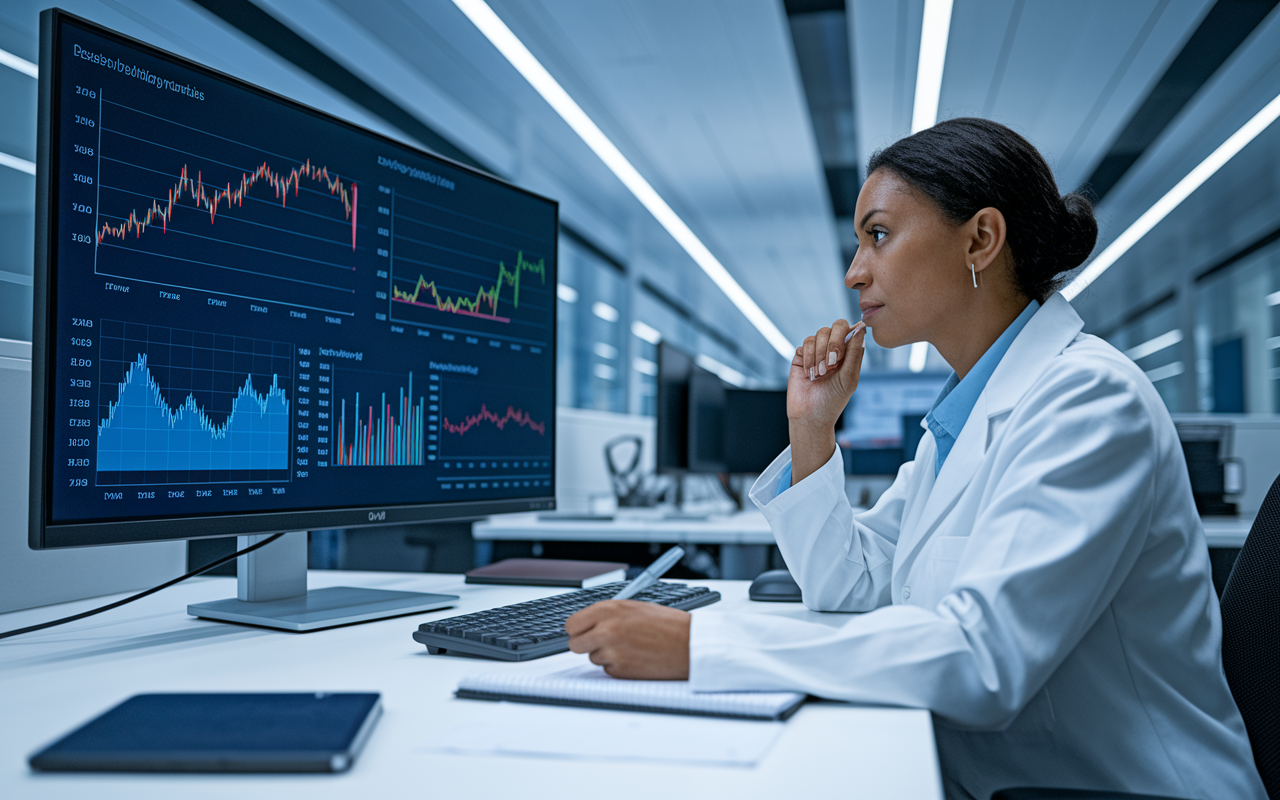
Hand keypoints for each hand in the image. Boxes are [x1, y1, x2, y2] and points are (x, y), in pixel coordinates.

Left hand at [565, 600, 690, 679]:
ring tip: (630, 647)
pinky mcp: (620, 671)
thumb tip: (586, 624)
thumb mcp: (633, 607)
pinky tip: (636, 657)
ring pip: (592, 658)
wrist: (689, 643)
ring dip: (606, 655)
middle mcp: (606, 630)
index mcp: (608, 610)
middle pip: (575, 645)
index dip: (578, 630)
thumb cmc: (666, 624)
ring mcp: (612, 652)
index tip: (584, 632)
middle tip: (601, 642)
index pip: (571, 624)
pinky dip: (618, 666)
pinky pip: (608, 670)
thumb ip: (607, 614)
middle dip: (585, 645)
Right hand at [787, 318, 866, 428]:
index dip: (847, 336)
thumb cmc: (833, 400)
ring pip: (819, 334)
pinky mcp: (801, 356)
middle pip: (836, 326)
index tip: (842, 354)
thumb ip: (855, 352)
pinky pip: (804, 344)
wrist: (810, 416)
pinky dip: (808, 358)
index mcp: (849, 353)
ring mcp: (817, 351)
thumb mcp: (849, 378)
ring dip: (819, 355)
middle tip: (831, 364)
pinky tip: (809, 374)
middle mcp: (834, 349)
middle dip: (833, 343)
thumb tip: (861, 327)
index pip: (852, 330)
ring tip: (819, 374)